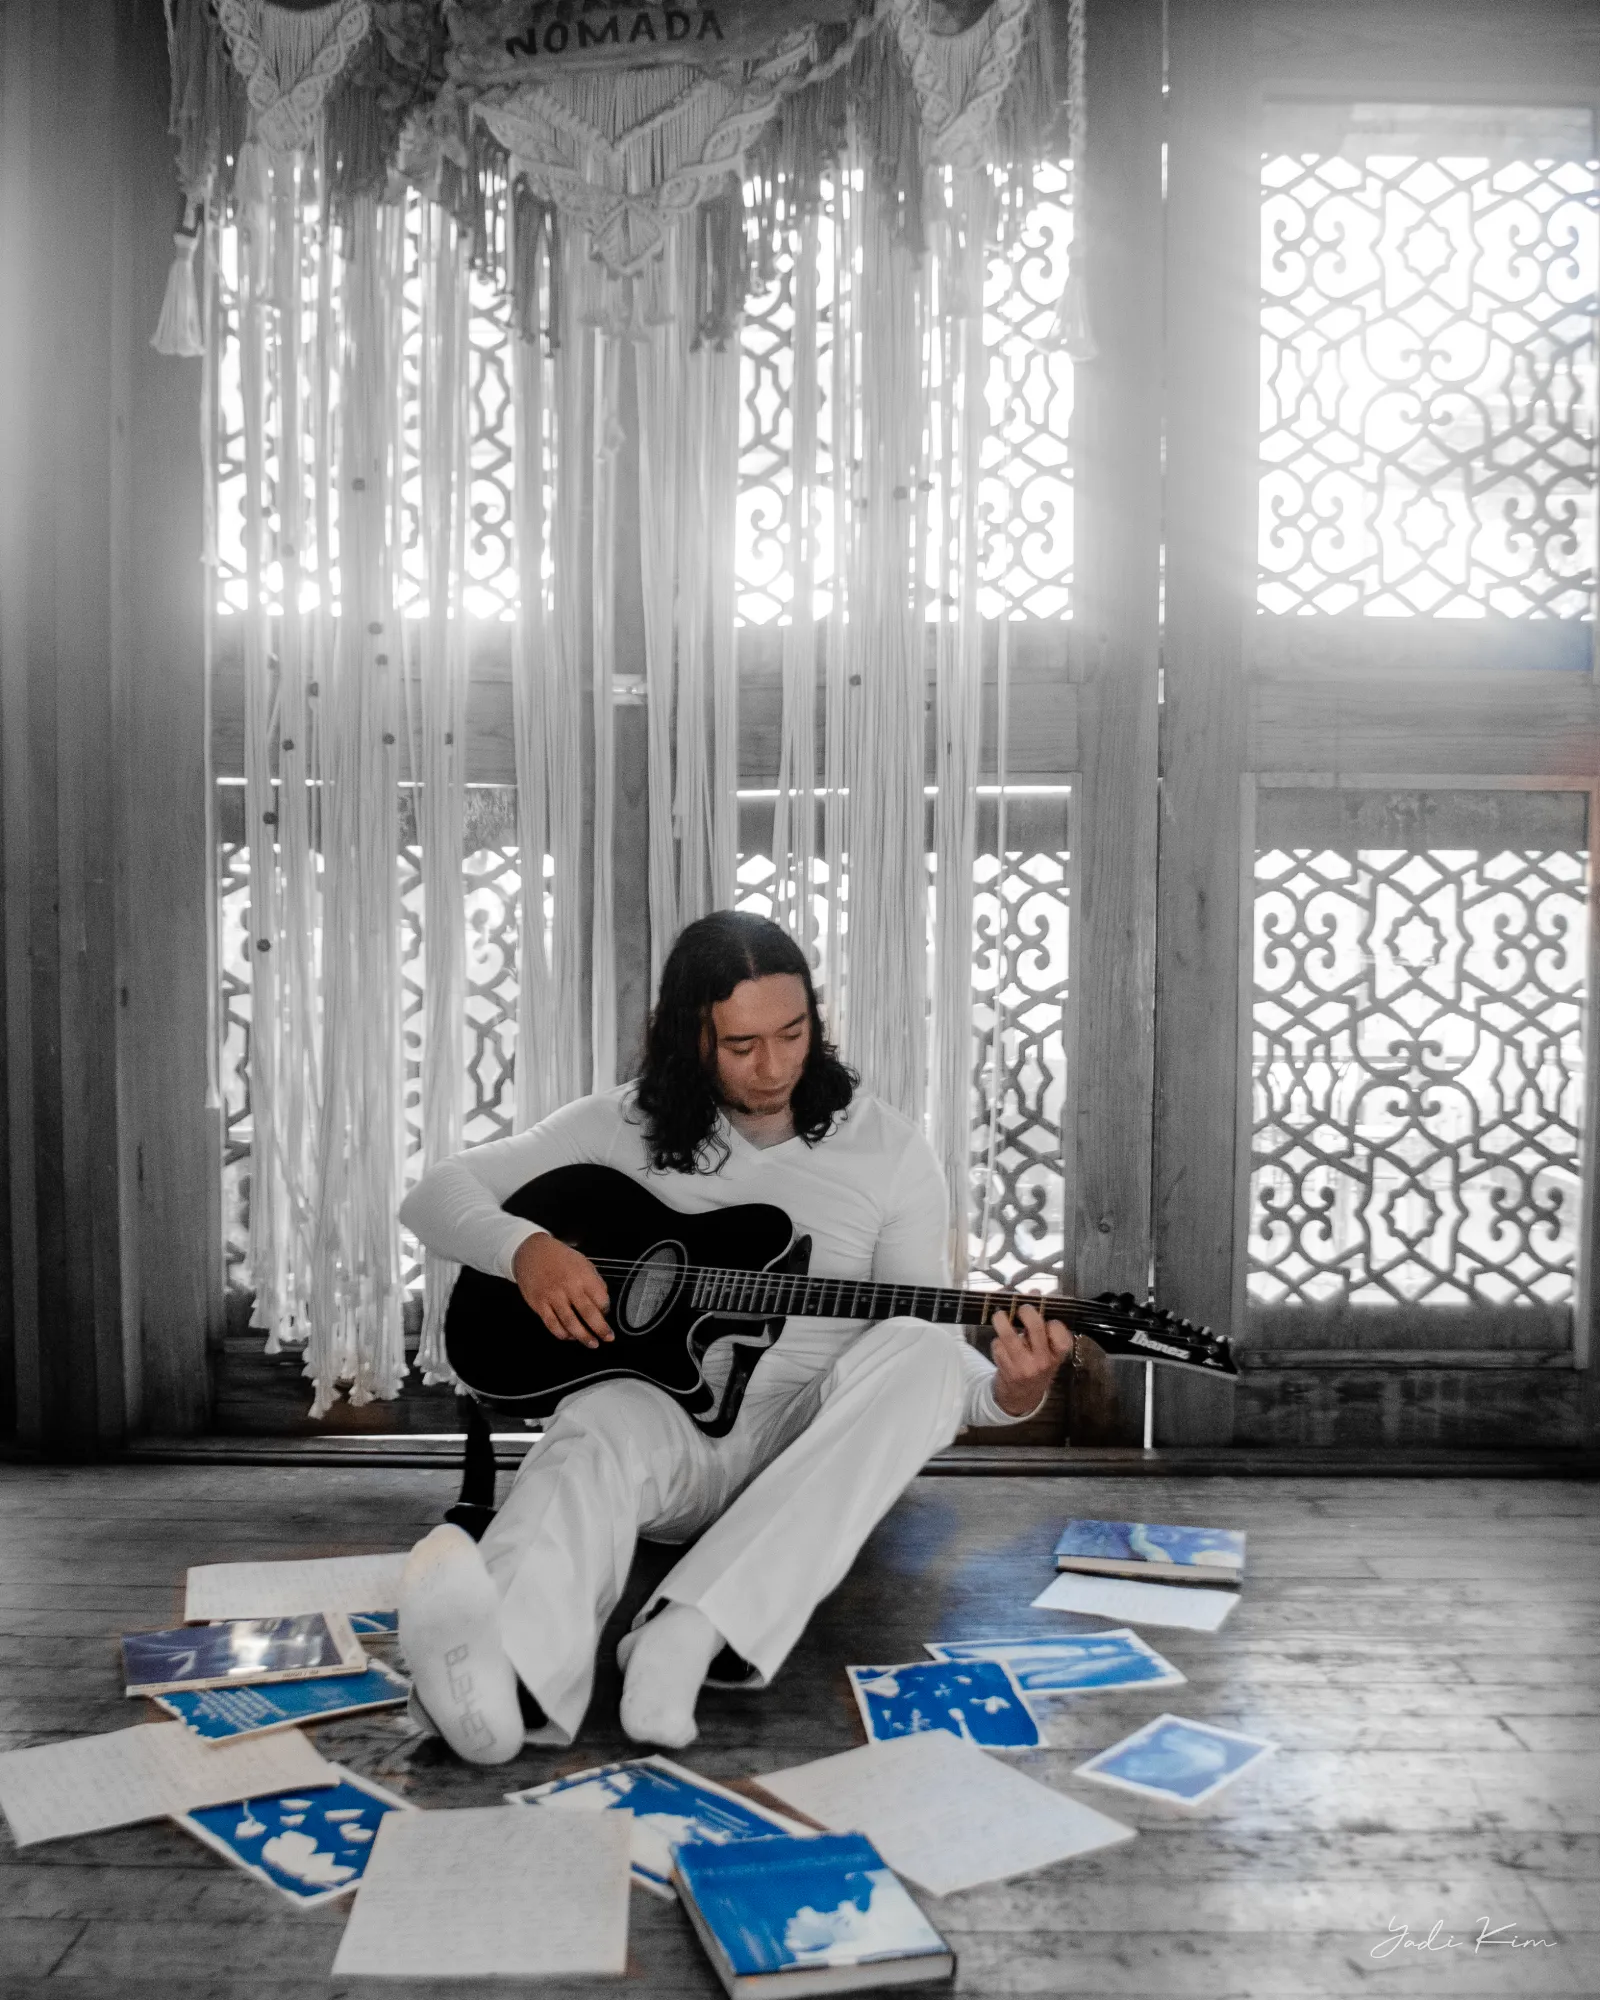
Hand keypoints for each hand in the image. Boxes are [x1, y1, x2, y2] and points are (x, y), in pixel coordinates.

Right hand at [512, 1232, 611, 1347]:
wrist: (531, 1252)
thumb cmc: (560, 1257)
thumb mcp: (583, 1262)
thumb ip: (594, 1281)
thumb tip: (603, 1302)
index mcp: (583, 1276)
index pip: (601, 1298)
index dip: (606, 1310)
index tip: (606, 1314)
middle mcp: (569, 1287)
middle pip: (588, 1313)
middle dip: (600, 1329)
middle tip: (608, 1338)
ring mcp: (553, 1297)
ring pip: (570, 1322)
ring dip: (583, 1336)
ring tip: (592, 1343)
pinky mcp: (539, 1304)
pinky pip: (552, 1324)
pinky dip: (562, 1334)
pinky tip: (570, 1337)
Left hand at [990, 1299, 1072, 1416]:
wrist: (1023, 1395)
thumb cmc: (1038, 1363)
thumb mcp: (1048, 1348)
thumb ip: (1044, 1322)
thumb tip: (1035, 1291)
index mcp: (1058, 1353)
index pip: (1061, 1333)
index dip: (1052, 1320)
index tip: (1046, 1312)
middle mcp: (1044, 1361)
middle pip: (1035, 1326)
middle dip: (1025, 1310)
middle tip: (1021, 1307)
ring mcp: (1024, 1366)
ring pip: (1009, 1335)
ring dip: (1001, 1320)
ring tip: (999, 1314)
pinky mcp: (1007, 1370)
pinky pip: (998, 1346)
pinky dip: (997, 1341)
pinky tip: (1001, 1344)